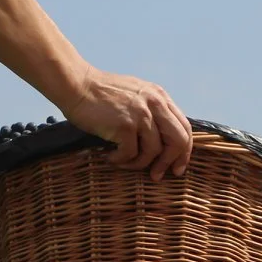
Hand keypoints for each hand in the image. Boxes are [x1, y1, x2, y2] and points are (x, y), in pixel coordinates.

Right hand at [60, 69, 191, 179]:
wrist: (76, 85)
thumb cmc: (101, 95)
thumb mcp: (135, 95)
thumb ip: (152, 111)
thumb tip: (162, 142)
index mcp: (160, 97)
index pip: (185, 128)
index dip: (184, 152)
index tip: (176, 168)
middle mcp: (155, 104)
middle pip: (178, 140)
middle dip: (170, 162)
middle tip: (157, 175)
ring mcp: (141, 114)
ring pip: (153, 152)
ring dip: (138, 164)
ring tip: (122, 162)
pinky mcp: (125, 125)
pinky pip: (130, 154)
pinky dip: (120, 160)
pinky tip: (109, 156)